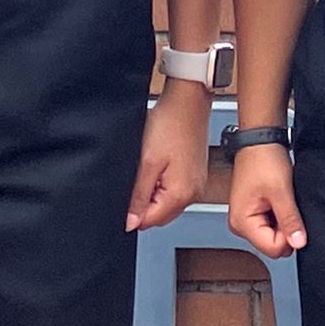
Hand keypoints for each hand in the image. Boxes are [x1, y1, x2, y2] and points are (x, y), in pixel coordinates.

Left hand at [127, 80, 210, 230]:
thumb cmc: (170, 124)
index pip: (149, 221)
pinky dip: (163, 183)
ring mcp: (196, 185)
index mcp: (181, 195)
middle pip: (159, 215)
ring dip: (153, 192)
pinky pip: (175, 190)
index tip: (128, 189)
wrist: (188, 102)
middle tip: (139, 175)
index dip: (132, 211)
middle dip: (144, 203)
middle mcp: (193, 194)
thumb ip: (138, 197)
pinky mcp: (195, 175)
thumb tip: (131, 223)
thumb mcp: (146, 163)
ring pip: (166, 203)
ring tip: (151, 166)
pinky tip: (160, 163)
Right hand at [226, 142, 307, 257]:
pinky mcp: (253, 212)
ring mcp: (246, 218)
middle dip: (285, 229)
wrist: (259, 140)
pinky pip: (272, 224)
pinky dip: (280, 215)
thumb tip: (299, 243)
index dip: (289, 236)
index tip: (293, 217)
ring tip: (282, 199)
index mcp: (242, 223)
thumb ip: (290, 220)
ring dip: (283, 221)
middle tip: (287, 205)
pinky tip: (280, 199)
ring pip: (273, 235)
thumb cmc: (263, 159)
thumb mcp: (281, 192)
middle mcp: (240, 224)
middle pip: (272, 244)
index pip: (272, 248)